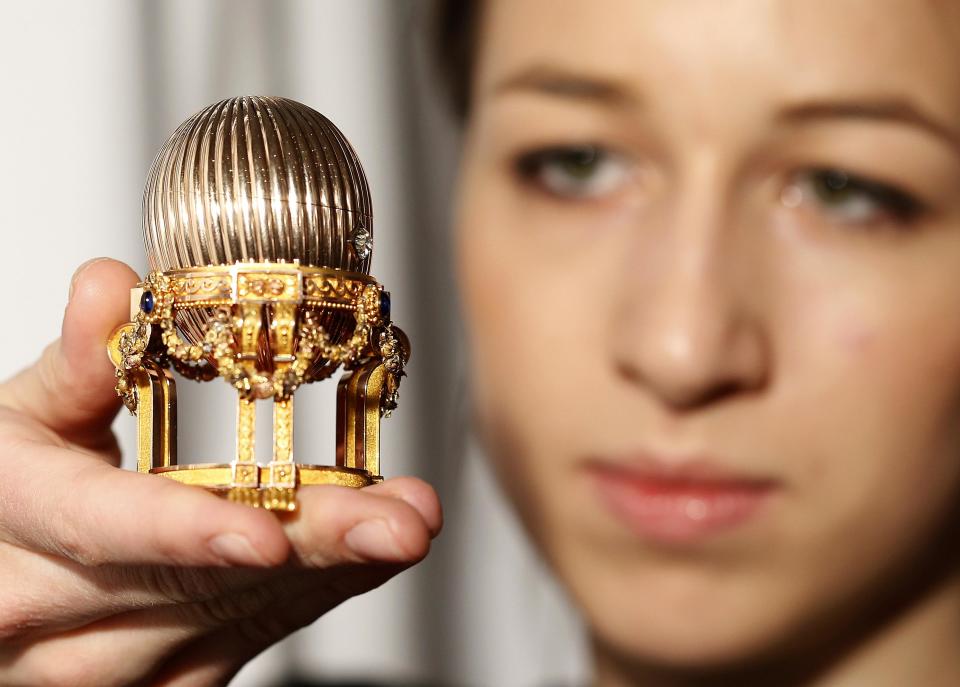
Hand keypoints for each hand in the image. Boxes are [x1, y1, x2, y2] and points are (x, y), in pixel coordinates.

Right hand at [0, 258, 441, 686]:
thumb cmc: (11, 487)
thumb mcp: (26, 415)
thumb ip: (78, 361)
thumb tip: (108, 287)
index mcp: (16, 517)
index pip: (102, 526)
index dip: (187, 530)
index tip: (268, 534)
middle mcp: (51, 611)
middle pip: (193, 585)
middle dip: (311, 554)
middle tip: (400, 525)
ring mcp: (104, 662)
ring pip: (234, 621)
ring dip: (331, 573)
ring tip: (403, 526)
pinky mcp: (160, 680)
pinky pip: (251, 637)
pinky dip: (316, 592)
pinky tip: (363, 553)